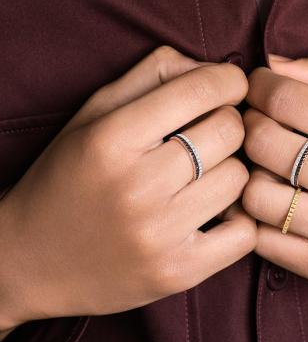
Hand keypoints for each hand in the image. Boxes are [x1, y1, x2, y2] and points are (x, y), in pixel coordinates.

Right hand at [0, 45, 256, 331]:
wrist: (28, 261)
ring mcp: (158, 235)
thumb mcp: (95, 113)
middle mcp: (136, 186)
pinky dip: (239, 217)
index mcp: (112, 139)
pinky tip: (215, 210)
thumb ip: (152, 75)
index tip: (228, 86)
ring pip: (239, 178)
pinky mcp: (176, 274)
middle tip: (210, 132)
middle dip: (227, 123)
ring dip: (230, 169)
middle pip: (229, 131)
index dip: (228, 80)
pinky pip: (244, 232)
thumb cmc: (68, 175)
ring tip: (205, 173)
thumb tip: (212, 67)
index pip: (201, 90)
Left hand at [241, 54, 307, 298]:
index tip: (262, 85)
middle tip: (261, 118)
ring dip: (250, 170)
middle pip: (261, 143)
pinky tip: (274, 197)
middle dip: (250, 121)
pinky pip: (266, 243)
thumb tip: (276, 65)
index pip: (283, 99)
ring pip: (255, 195)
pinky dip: (256, 217)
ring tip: (268, 161)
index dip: (260, 86)